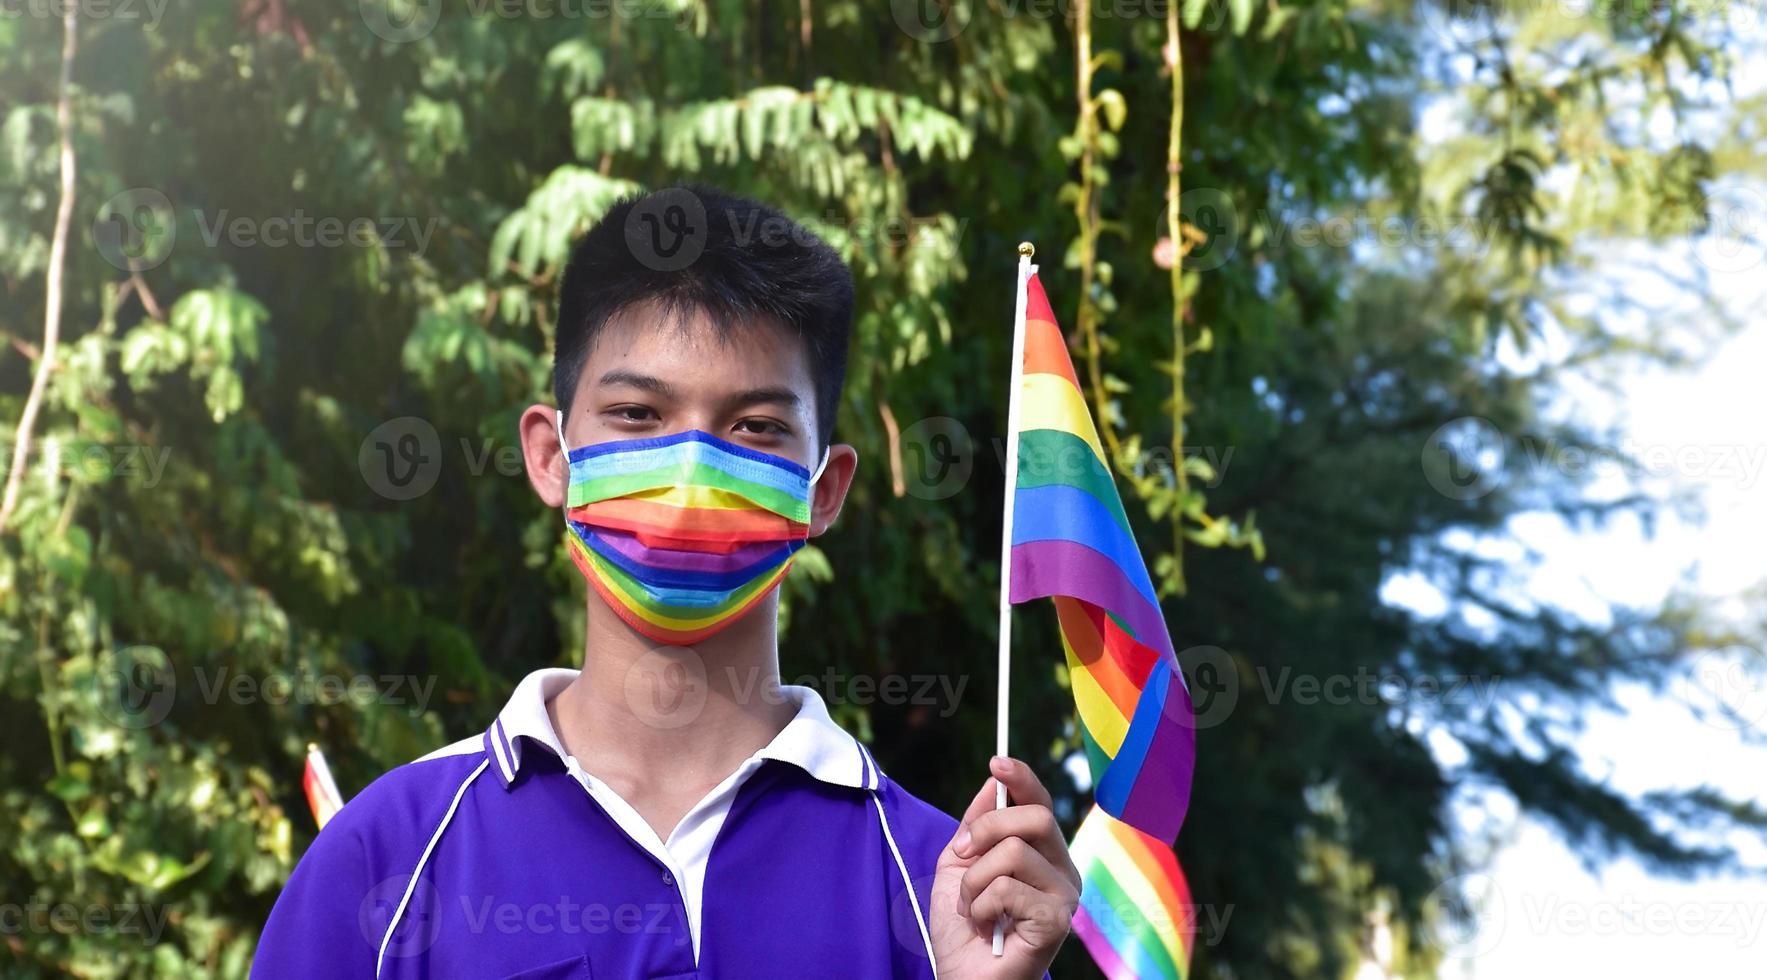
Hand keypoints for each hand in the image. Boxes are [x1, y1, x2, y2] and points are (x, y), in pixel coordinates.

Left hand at [928, 756, 1078, 978]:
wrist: (963, 975)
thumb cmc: (963, 926)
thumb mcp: (959, 865)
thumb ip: (975, 825)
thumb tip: (993, 781)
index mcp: (1044, 853)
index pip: (1041, 804)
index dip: (1023, 779)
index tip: (997, 761)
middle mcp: (1063, 870)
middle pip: (1034, 817)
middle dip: (986, 829)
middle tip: (963, 854)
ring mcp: (1065, 896)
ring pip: (1014, 852)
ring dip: (975, 880)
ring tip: (971, 906)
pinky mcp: (1057, 920)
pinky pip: (1007, 888)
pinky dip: (980, 905)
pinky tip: (985, 927)